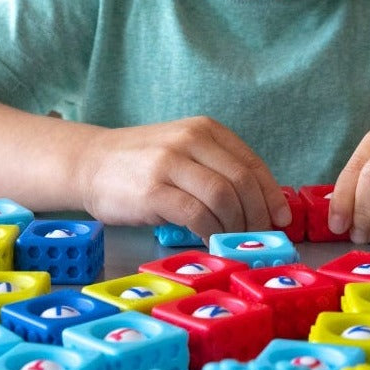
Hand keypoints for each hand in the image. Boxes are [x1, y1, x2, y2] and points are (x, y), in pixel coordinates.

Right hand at [78, 117, 290, 239]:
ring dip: (235, 226)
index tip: (280, 219)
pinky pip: (197, 215)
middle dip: (256, 216)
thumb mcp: (183, 151)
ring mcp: (170, 163)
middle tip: (257, 237)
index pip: (251, 163)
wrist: (88, 163)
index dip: (271, 195)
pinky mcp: (153, 190)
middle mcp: (189, 140)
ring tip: (232, 240)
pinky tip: (209, 239)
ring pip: (223, 198)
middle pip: (241, 182)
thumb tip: (260, 204)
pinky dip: (210, 231)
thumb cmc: (140, 164)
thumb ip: (216, 167)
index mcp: (204, 129)